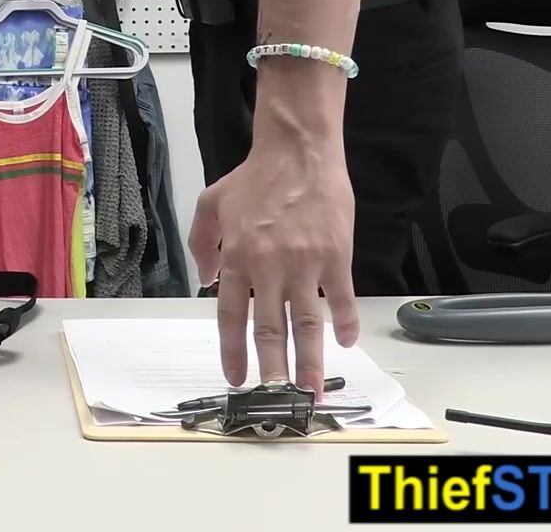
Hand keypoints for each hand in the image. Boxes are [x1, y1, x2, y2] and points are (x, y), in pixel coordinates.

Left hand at [188, 131, 359, 396]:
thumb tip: (205, 279)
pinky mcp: (336, 256)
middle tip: (277, 399)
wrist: (297, 151)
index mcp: (236, 258)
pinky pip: (342, 298)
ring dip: (310, 360)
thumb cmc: (255, 177)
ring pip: (307, 323)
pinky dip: (346, 322)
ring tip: (312, 390)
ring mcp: (304, 263)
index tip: (236, 379)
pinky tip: (348, 342)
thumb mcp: (211, 203)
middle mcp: (268, 267)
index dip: (233, 351)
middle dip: (273, 368)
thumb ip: (202, 242)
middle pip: (270, 329)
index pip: (231, 316)